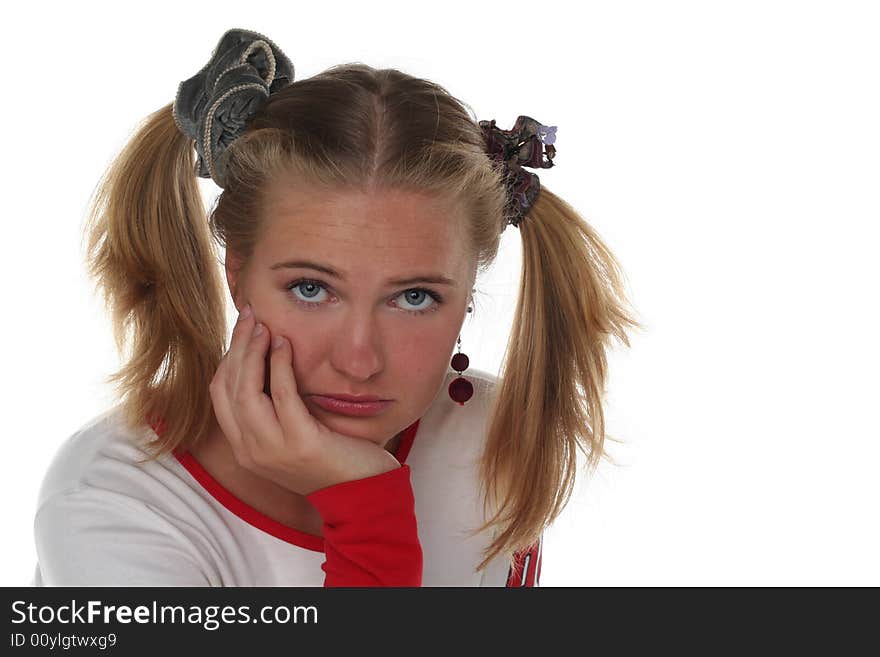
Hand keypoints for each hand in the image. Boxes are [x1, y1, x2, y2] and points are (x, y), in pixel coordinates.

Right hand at [208, 305, 401, 495]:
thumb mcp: (292, 433)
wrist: (362, 494)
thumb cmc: (332, 457)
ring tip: (264, 326)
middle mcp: (250, 451)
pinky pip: (281, 396)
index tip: (243, 328)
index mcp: (245, 447)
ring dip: (252, 351)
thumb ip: (275, 408)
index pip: (220, 393)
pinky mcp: (300, 443)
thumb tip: (267, 361)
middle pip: (227, 387)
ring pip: (246, 390)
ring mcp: (272, 450)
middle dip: (237, 346)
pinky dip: (279, 365)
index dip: (228, 356)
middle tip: (251, 315)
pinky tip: (285, 344)